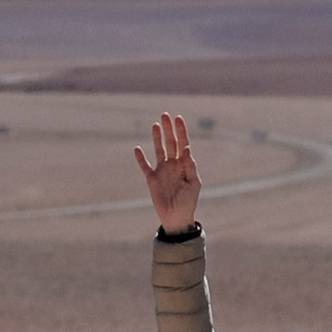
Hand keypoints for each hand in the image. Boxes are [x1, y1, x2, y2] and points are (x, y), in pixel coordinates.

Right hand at [134, 111, 200, 235]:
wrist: (177, 217)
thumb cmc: (189, 201)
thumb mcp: (194, 183)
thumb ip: (190, 166)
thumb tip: (187, 149)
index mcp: (185, 164)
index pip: (183, 143)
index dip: (181, 131)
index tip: (178, 118)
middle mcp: (173, 164)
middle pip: (170, 142)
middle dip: (168, 129)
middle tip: (165, 114)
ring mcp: (162, 170)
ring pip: (158, 150)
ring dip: (156, 138)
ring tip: (155, 125)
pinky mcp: (151, 179)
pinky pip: (145, 166)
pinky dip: (141, 158)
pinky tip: (137, 148)